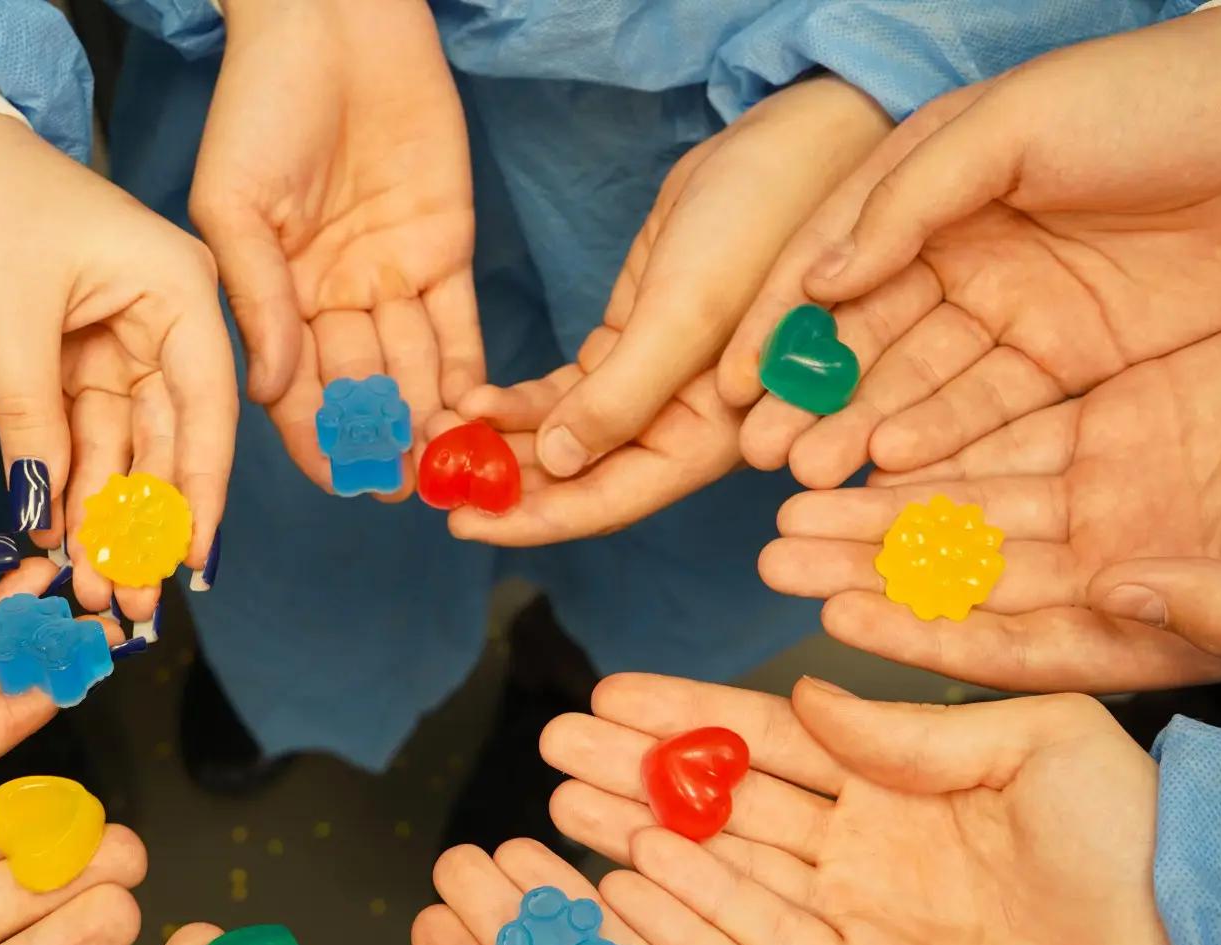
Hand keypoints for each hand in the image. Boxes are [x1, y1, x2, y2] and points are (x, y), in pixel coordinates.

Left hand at [0, 115, 236, 618]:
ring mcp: (116, 342)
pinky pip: (77, 438)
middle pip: (168, 441)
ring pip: (122, 450)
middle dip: (145, 523)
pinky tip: (59, 538)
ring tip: (90, 587)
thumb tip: (40, 508)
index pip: (207, 406)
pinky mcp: (69, 359)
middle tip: (128, 599)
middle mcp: (160, 319)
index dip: (202, 489)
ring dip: (104, 519)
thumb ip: (31, 417)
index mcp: (177, 286)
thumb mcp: (8, 312)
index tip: (192, 562)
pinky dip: (65, 487)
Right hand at [190, 0, 482, 496]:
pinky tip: (474, 416)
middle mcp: (332, 300)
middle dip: (382, 442)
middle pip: (359, 389)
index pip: (294, 389)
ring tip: (446, 468)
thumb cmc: (262, 102)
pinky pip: (456, 326)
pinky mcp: (444, 250)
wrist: (331, 19)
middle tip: (406, 489)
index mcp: (274, 296)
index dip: (316, 439)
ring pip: (412, 369)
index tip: (342, 481)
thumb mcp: (235, 203)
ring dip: (428, 421)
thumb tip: (272, 392)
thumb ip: (255, 297)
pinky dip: (465, 373)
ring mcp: (390, 278)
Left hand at [448, 79, 889, 544]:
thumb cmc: (761, 226)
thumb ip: (624, 397)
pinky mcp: (634, 342)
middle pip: (581, 476)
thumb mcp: (688, 314)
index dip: (535, 517)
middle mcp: (683, 424)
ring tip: (437, 435)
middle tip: (429, 478)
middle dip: (506, 480)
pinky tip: (475, 399)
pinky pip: (569, 390)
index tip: (463, 524)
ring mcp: (657, 385)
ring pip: (568, 434)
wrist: (792, 144)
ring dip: (505, 440)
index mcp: (711, 436)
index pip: (608, 499)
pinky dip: (523, 399)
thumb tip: (557, 465)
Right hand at [543, 673, 1210, 944]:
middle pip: (727, 796)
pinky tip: (635, 858)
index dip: (692, 713)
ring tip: (562, 792)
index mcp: (907, 774)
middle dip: (641, 766)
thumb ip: (910, 726)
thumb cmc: (1130, 840)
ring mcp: (856, 914)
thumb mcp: (1039, 737)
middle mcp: (866, 841)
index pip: (774, 735)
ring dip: (643, 826)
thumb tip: (808, 697)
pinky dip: (695, 898)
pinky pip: (760, 933)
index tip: (615, 689)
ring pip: (725, 860)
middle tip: (557, 738)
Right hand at [722, 7, 1220, 488]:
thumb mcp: (1013, 122)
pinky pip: (990, 413)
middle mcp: (959, 257)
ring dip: (862, 428)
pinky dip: (938, 440)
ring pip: (917, 384)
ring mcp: (1014, 314)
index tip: (735, 382)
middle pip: (866, 340)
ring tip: (812, 471)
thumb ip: (907, 200)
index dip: (780, 325)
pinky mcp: (1070, 364)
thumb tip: (817, 282)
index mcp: (931, 188)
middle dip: (812, 395)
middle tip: (766, 451)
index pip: (833, 265)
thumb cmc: (1152, 96)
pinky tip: (893, 464)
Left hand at [756, 285, 1220, 690]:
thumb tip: (1125, 597)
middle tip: (775, 550)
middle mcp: (1124, 565)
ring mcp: (1119, 491)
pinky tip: (866, 432)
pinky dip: (940, 435)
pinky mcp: (1121, 418)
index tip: (835, 619)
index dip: (927, 634)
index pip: (1019, 642)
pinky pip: (1009, 432)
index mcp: (1162, 624)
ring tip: (793, 494)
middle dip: (871, 566)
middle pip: (971, 576)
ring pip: (975, 502)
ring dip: (884, 502)